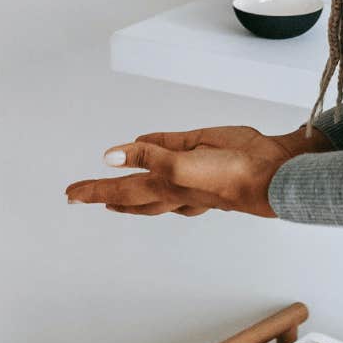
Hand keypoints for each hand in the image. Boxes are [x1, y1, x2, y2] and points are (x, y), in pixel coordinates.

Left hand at [65, 123, 334, 217]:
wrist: (273, 172)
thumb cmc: (231, 176)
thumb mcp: (182, 163)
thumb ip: (148, 155)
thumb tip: (111, 156)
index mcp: (163, 189)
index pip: (118, 190)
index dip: (93, 190)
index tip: (69, 194)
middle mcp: (172, 185)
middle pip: (130, 193)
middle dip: (106, 194)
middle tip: (82, 196)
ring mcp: (188, 172)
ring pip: (151, 180)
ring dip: (131, 185)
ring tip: (114, 187)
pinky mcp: (202, 152)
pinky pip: (171, 150)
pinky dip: (155, 148)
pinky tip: (148, 145)